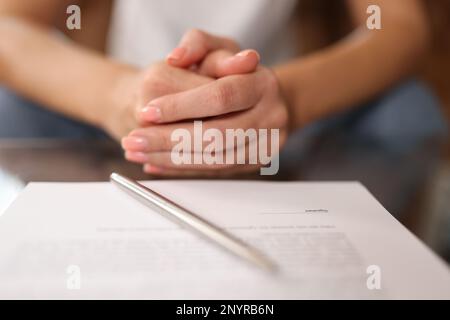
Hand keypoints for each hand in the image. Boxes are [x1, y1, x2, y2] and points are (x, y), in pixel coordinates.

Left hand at [121, 30, 288, 175]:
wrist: (265, 101)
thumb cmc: (234, 73)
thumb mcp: (218, 48)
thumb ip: (197, 43)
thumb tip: (176, 57)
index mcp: (263, 83)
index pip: (220, 96)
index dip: (182, 106)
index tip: (147, 112)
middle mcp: (271, 116)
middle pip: (217, 135)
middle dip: (169, 140)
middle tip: (133, 141)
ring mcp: (266, 144)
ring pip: (215, 160)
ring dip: (172, 160)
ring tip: (138, 153)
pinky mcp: (255, 163)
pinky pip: (215, 172)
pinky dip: (183, 169)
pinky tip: (156, 163)